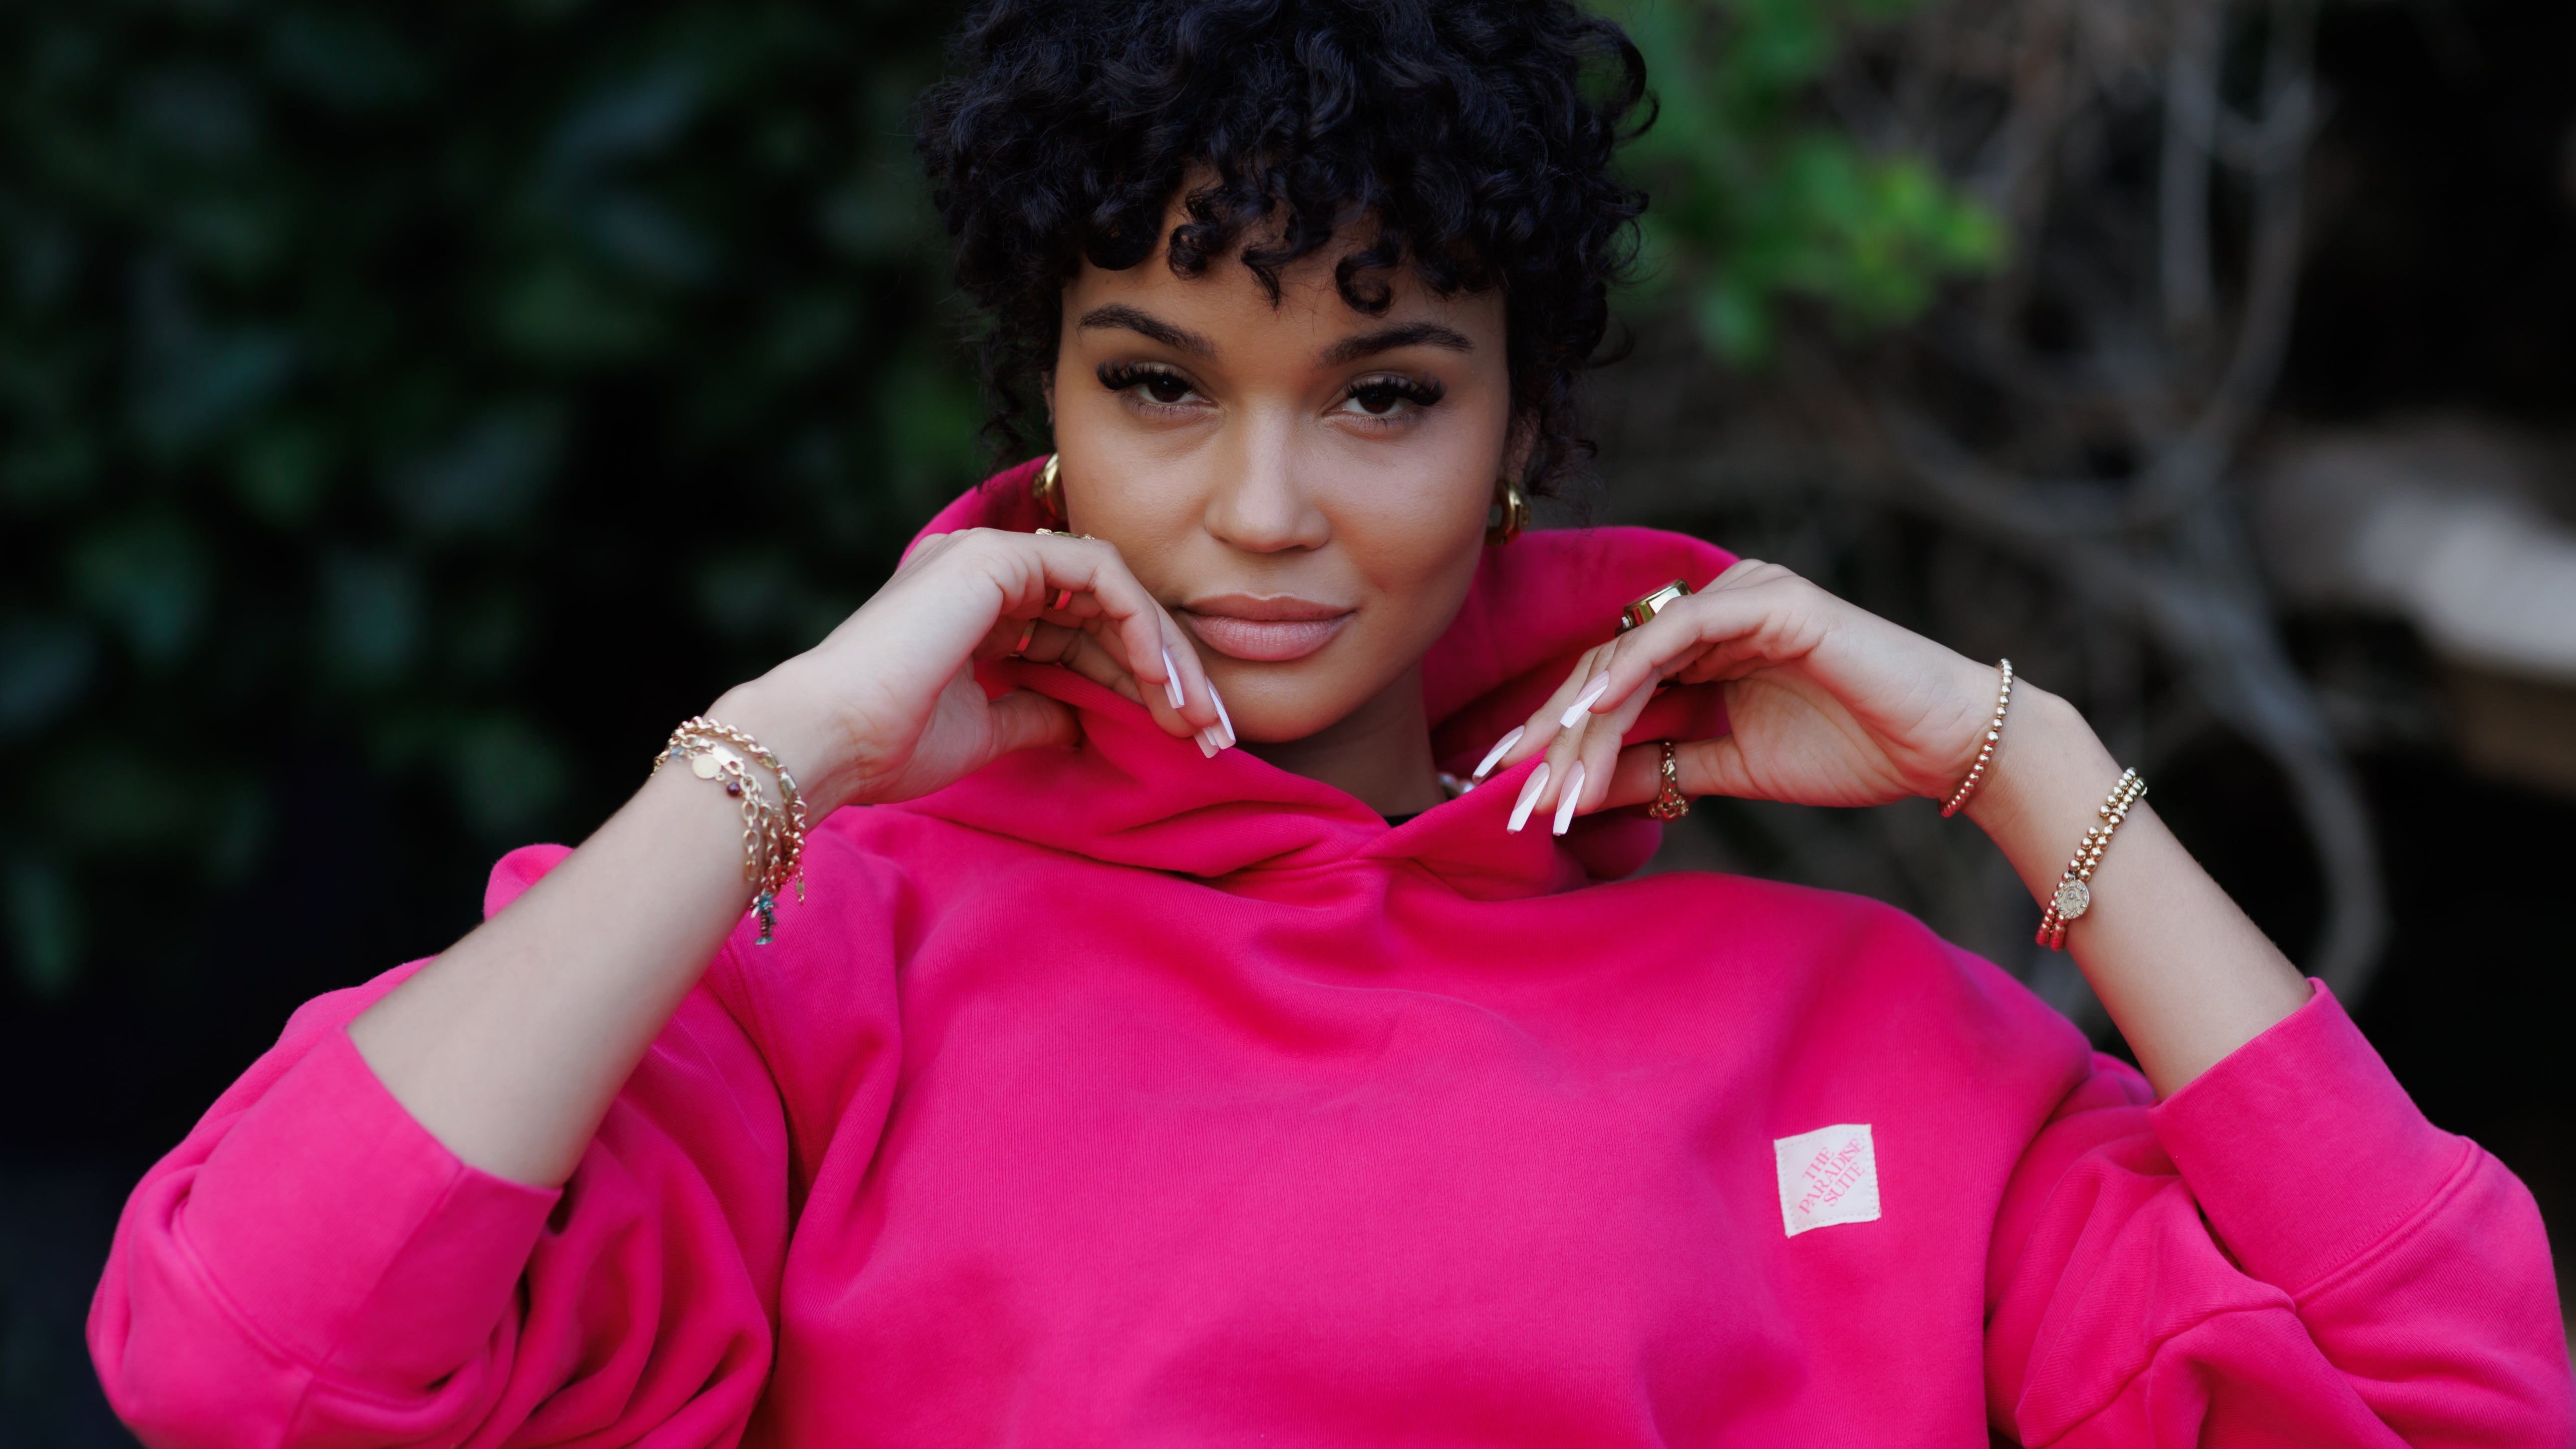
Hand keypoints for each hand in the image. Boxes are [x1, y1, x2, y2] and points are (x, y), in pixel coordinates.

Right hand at [709, 528, 1228, 814]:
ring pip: (1116, 589)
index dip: (1145, 683)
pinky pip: (1101, 575)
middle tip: (1218, 732)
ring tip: (1202, 718)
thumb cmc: (889, 745)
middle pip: (1112, 610)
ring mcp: (993, 557)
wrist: (830, 741)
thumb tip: (1086, 720)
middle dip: (1173, 672)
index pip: (1088, 633)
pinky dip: (1140, 626)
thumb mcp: (986, 730)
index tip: (1191, 738)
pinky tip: (1163, 681)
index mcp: (982, 608)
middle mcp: (990, 572)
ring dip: (1168, 655)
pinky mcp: (999, 558)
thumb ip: (1039, 712)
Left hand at [1478, 559, 1997, 830]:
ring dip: (1582, 723)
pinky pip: (1679, 631)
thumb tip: (1577, 793)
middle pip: (1603, 668)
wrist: (1944, 749)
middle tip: (1505, 796)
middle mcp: (1713, 610)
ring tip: (1545, 782)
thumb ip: (1655, 771)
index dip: (1552, 736)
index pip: (1606, 685)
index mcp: (1703, 645)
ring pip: (1630, 654)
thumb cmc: (1851, 752)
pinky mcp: (1770, 600)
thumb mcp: (1726, 769)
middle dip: (1550, 737)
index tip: (1502, 790)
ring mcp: (1740, 597)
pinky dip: (1630, 671)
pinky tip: (1590, 714)